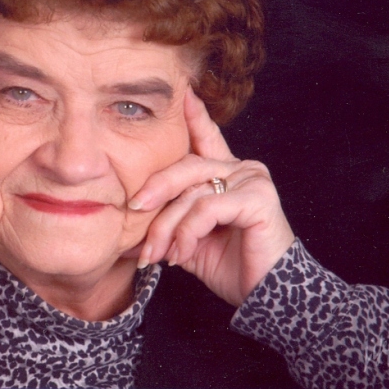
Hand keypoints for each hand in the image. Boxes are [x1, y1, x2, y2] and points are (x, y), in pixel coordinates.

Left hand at [128, 87, 294, 306]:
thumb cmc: (229, 266)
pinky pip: (207, 208)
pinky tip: (181, 254)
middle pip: (185, 166)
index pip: (206, 137)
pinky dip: (188, 232)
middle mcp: (240, 169)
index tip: (181, 92)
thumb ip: (166, 222)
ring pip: (191, 192)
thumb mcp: (187, 239)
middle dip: (154, 189)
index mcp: (225, 174)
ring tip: (157, 254)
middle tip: (132, 208)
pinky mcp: (258, 198)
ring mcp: (252, 180)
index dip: (193, 115)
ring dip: (167, 226)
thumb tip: (126, 224)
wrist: (263, 296)